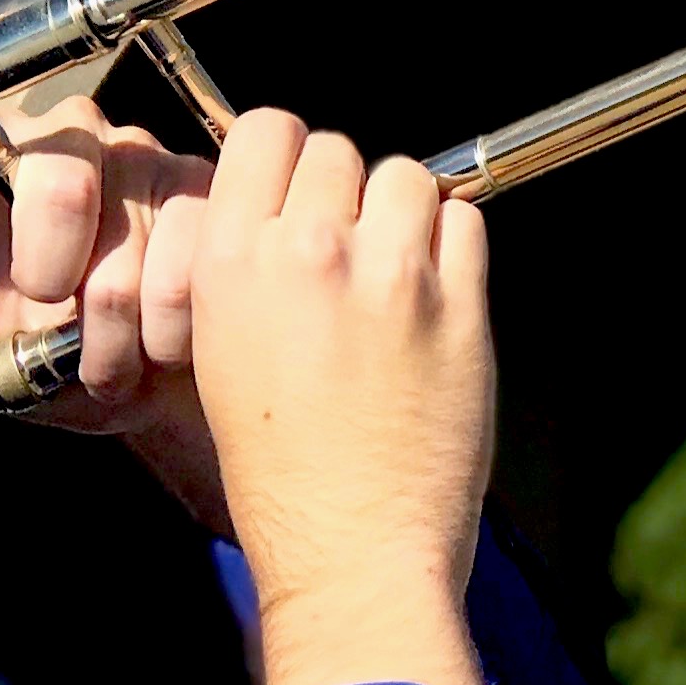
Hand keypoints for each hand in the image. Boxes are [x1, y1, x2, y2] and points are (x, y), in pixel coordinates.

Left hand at [0, 33, 227, 531]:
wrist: (158, 398)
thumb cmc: (59, 357)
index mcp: (6, 160)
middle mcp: (79, 140)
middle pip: (56, 170)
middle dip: (50, 262)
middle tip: (50, 309)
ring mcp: (153, 159)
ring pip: (128, 233)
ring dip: (110, 324)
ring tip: (105, 357)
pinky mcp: (218, 194)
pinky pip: (188, 259)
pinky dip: (164, 326)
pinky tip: (160, 345)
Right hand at [150, 109, 492, 684]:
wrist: (351, 552)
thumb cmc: (282, 473)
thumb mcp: (221, 354)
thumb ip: (251, 268)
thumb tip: (293, 208)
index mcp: (233, 264)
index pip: (267, 131)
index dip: (286, 156)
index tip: (299, 190)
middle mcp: (309, 255)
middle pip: (339, 150)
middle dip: (345, 192)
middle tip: (349, 252)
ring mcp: (390, 278)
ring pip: (406, 177)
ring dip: (403, 213)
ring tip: (393, 276)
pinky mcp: (459, 308)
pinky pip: (464, 222)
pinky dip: (452, 247)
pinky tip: (432, 297)